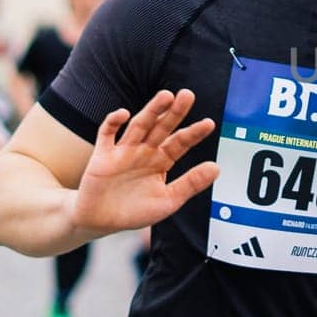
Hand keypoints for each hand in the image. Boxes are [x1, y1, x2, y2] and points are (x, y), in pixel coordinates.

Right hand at [71, 89, 218, 234]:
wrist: (100, 221)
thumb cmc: (134, 211)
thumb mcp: (167, 201)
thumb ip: (191, 184)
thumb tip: (216, 168)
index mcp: (161, 161)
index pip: (180, 143)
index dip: (194, 133)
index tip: (209, 124)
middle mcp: (144, 152)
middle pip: (162, 128)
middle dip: (174, 112)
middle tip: (188, 95)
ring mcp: (123, 151)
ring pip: (139, 126)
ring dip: (151, 111)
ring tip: (166, 96)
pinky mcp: (102, 155)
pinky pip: (107, 134)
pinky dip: (113, 122)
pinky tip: (124, 114)